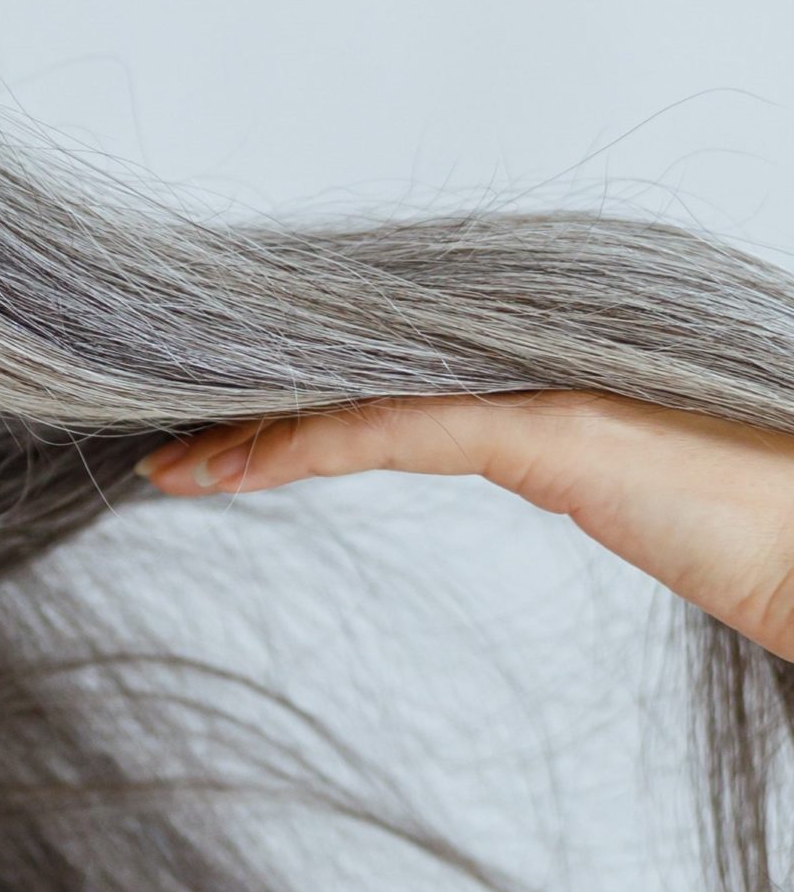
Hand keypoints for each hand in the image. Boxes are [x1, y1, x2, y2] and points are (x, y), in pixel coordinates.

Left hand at [133, 389, 793, 662]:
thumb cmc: (739, 522)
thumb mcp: (611, 484)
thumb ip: (554, 458)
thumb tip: (531, 464)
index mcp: (519, 381)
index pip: (371, 387)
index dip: (282, 410)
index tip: (206, 444)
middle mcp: (512, 369)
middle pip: (345, 382)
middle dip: (246, 415)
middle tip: (157, 450)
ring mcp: (525, 390)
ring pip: (351, 402)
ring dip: (249, 439)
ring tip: (168, 470)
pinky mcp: (539, 427)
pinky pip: (389, 433)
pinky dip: (301, 449)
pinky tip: (229, 473)